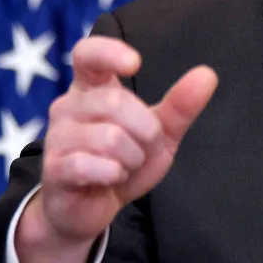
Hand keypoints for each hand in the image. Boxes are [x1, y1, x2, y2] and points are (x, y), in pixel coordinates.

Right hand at [15, 35, 216, 262]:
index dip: (109, 52)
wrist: (92, 209)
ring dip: (132, 158)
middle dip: (146, 132)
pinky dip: (114, 174)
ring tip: (124, 166)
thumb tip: (207, 74)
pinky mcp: (54, 168)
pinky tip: (110, 178)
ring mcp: (57, 137)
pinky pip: (91, 165)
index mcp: (92, 88)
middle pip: (116, 103)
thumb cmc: (124, 160)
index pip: (88, 54)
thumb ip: (180, 105)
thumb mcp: (160, 133)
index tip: (136, 64)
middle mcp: (69, 106)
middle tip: (142, 149)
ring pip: (110, 138)